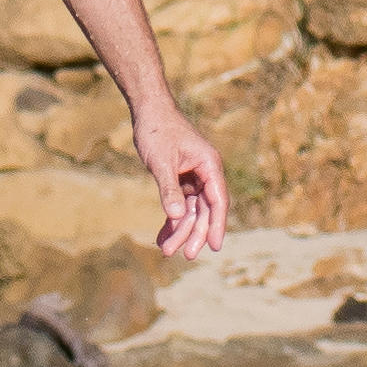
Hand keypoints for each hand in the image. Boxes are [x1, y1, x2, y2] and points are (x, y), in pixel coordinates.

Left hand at [130, 100, 230, 257]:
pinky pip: (180, 204)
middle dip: (195, 233)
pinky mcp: (181, 178)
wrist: (148, 110)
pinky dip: (172, 220)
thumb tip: (178, 217)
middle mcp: (206, 172)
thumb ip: (169, 189)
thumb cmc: (157, 131)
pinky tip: (163, 236)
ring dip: (180, 230)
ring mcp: (194, 176)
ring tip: (166, 250)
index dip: (217, 225)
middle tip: (186, 255)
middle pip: (205, 210)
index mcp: (209, 165)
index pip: (218, 200)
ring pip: (192, 210)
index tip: (215, 246)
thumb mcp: (161, 162)